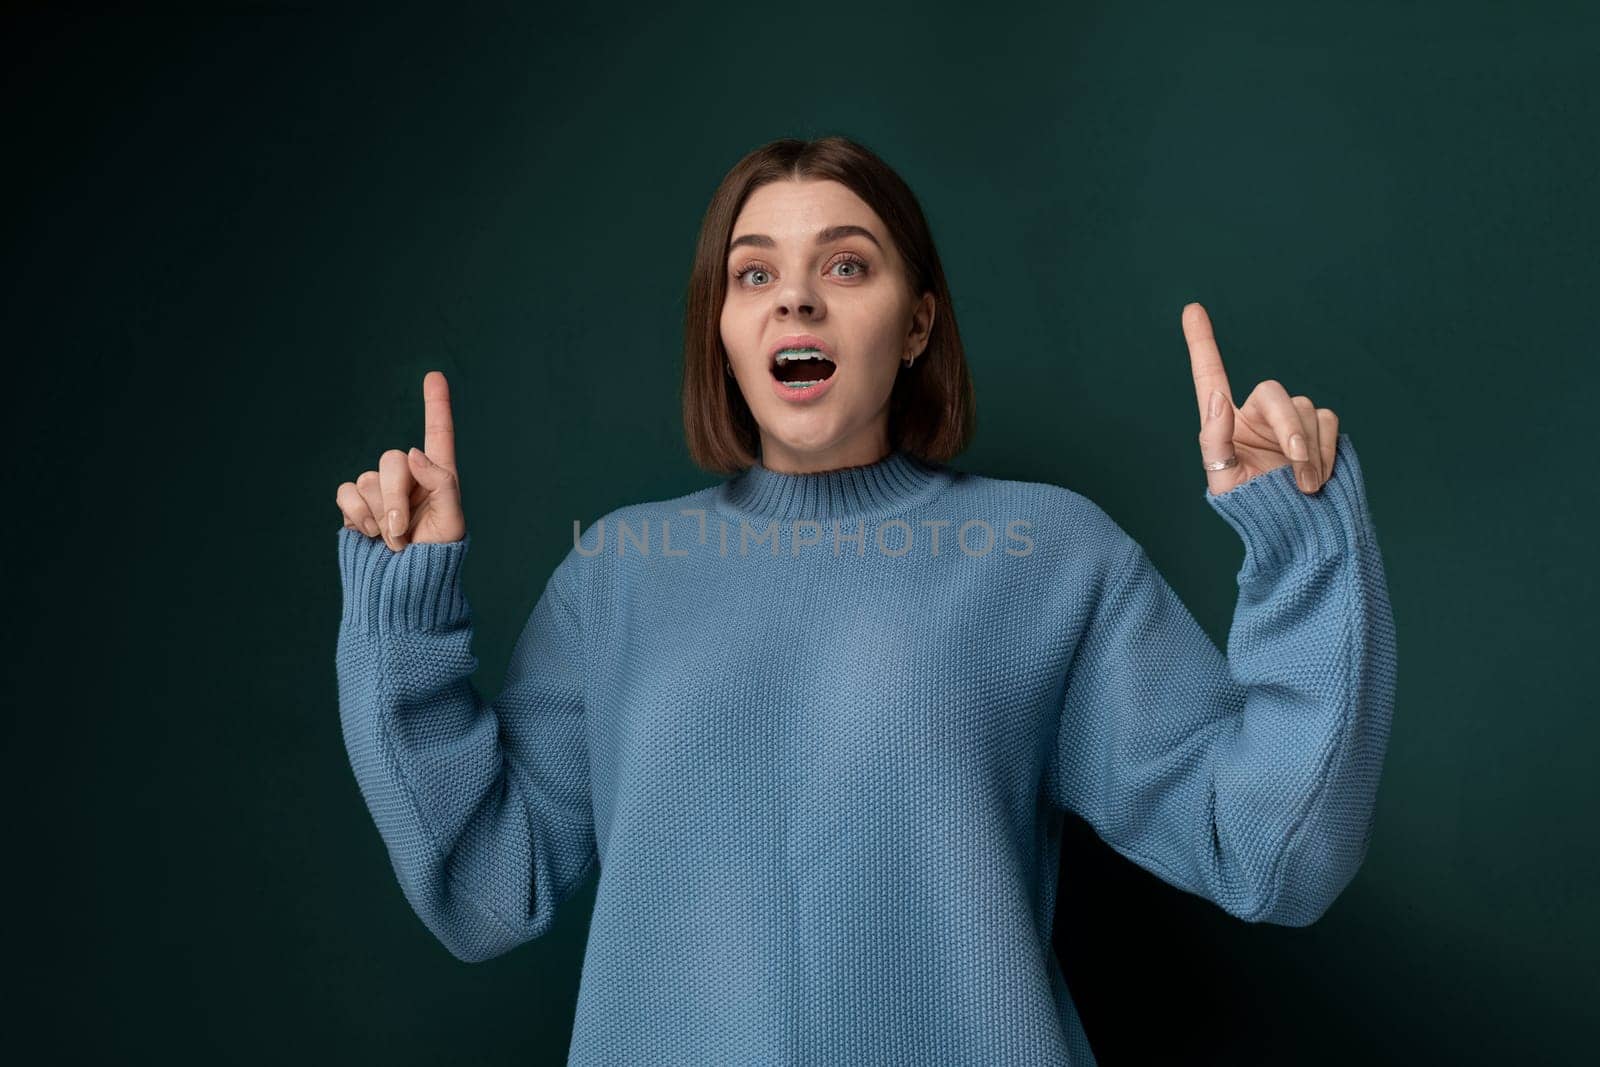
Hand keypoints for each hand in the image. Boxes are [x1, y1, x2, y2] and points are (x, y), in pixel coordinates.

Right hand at [335, 370, 466, 550]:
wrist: (403, 589)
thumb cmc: (435, 560)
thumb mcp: (452, 524)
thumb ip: (441, 483)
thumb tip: (413, 452)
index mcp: (438, 478)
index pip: (438, 435)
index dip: (436, 404)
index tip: (434, 375)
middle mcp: (407, 478)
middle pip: (392, 459)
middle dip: (395, 498)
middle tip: (403, 533)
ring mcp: (379, 491)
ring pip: (367, 478)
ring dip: (379, 515)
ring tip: (392, 541)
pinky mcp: (355, 506)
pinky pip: (346, 493)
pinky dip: (356, 514)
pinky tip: (370, 534)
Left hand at [1183, 302, 1338, 495]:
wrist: (1295, 529)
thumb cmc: (1253, 507)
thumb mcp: (1223, 481)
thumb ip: (1215, 439)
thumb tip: (1218, 398)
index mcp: (1225, 421)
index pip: (1211, 376)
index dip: (1201, 343)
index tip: (1191, 309)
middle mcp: (1257, 414)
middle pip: (1275, 394)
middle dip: (1290, 429)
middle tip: (1297, 467)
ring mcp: (1290, 420)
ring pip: (1307, 408)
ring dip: (1310, 449)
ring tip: (1305, 485)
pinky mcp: (1319, 430)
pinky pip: (1329, 422)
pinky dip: (1326, 450)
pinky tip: (1318, 477)